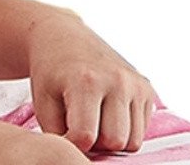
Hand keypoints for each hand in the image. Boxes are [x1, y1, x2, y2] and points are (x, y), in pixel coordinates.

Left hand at [27, 8, 157, 153]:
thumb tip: (82, 158)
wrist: (63, 36)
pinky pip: (141, 129)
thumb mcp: (42, 102)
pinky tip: (105, 111)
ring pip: (133, 141)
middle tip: (78, 126)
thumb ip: (59, 135)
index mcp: (86, 80)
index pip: (85, 137)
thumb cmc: (50, 72)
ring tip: (91, 120)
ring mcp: (135, 83)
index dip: (71, 142)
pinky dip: (124, 129)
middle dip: (96, 143)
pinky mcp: (146, 88)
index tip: (61, 131)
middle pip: (115, 142)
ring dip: (112, 139)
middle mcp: (117, 80)